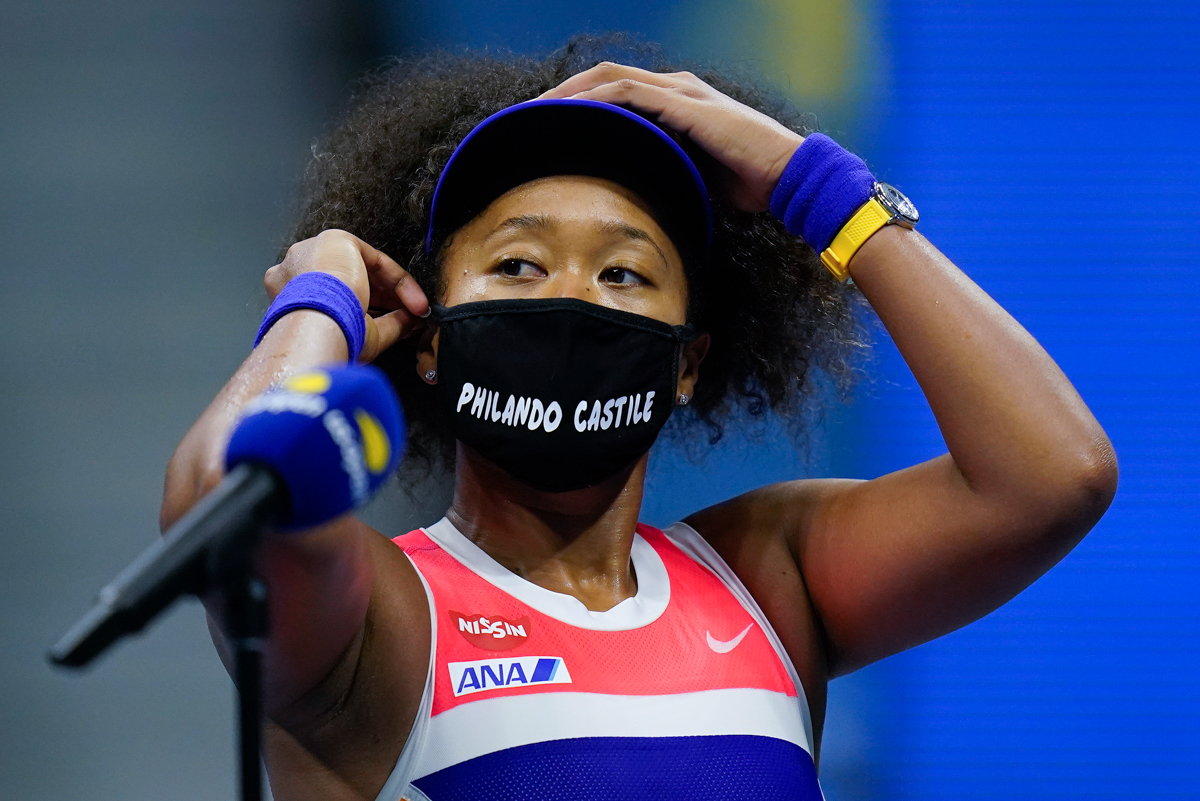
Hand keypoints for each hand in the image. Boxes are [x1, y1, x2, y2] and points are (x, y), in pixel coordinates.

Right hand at [264, 230, 429, 361]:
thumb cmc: (327, 337)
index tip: (395, 324)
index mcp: (290, 297)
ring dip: (393, 292)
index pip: (337, 300)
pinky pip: (373, 259)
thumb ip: (387, 326)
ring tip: (415, 312)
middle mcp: (296, 272)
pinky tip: (414, 301)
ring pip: (362, 269)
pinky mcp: (334, 240)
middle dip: (384, 301)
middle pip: (350, 282)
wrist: (316, 322)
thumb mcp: (361, 335)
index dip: (371, 313)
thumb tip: (410, 323)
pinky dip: (397, 281)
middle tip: (408, 318)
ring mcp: (311, 252)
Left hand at [540, 63, 803, 211]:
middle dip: (561, 95)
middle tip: (525, 116)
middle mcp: (674, 89)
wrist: (787, 175)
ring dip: (567, 95)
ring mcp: (678, 91)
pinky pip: (626, 93)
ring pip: (607, 80)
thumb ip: (667, 175)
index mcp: (675, 104)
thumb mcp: (696, 178)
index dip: (577, 107)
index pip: (615, 95)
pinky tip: (566, 114)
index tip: (544, 129)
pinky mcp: (683, 102)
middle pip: (602, 79)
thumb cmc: (749, 184)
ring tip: (533, 113)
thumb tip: (638, 201)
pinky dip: (592, 100)